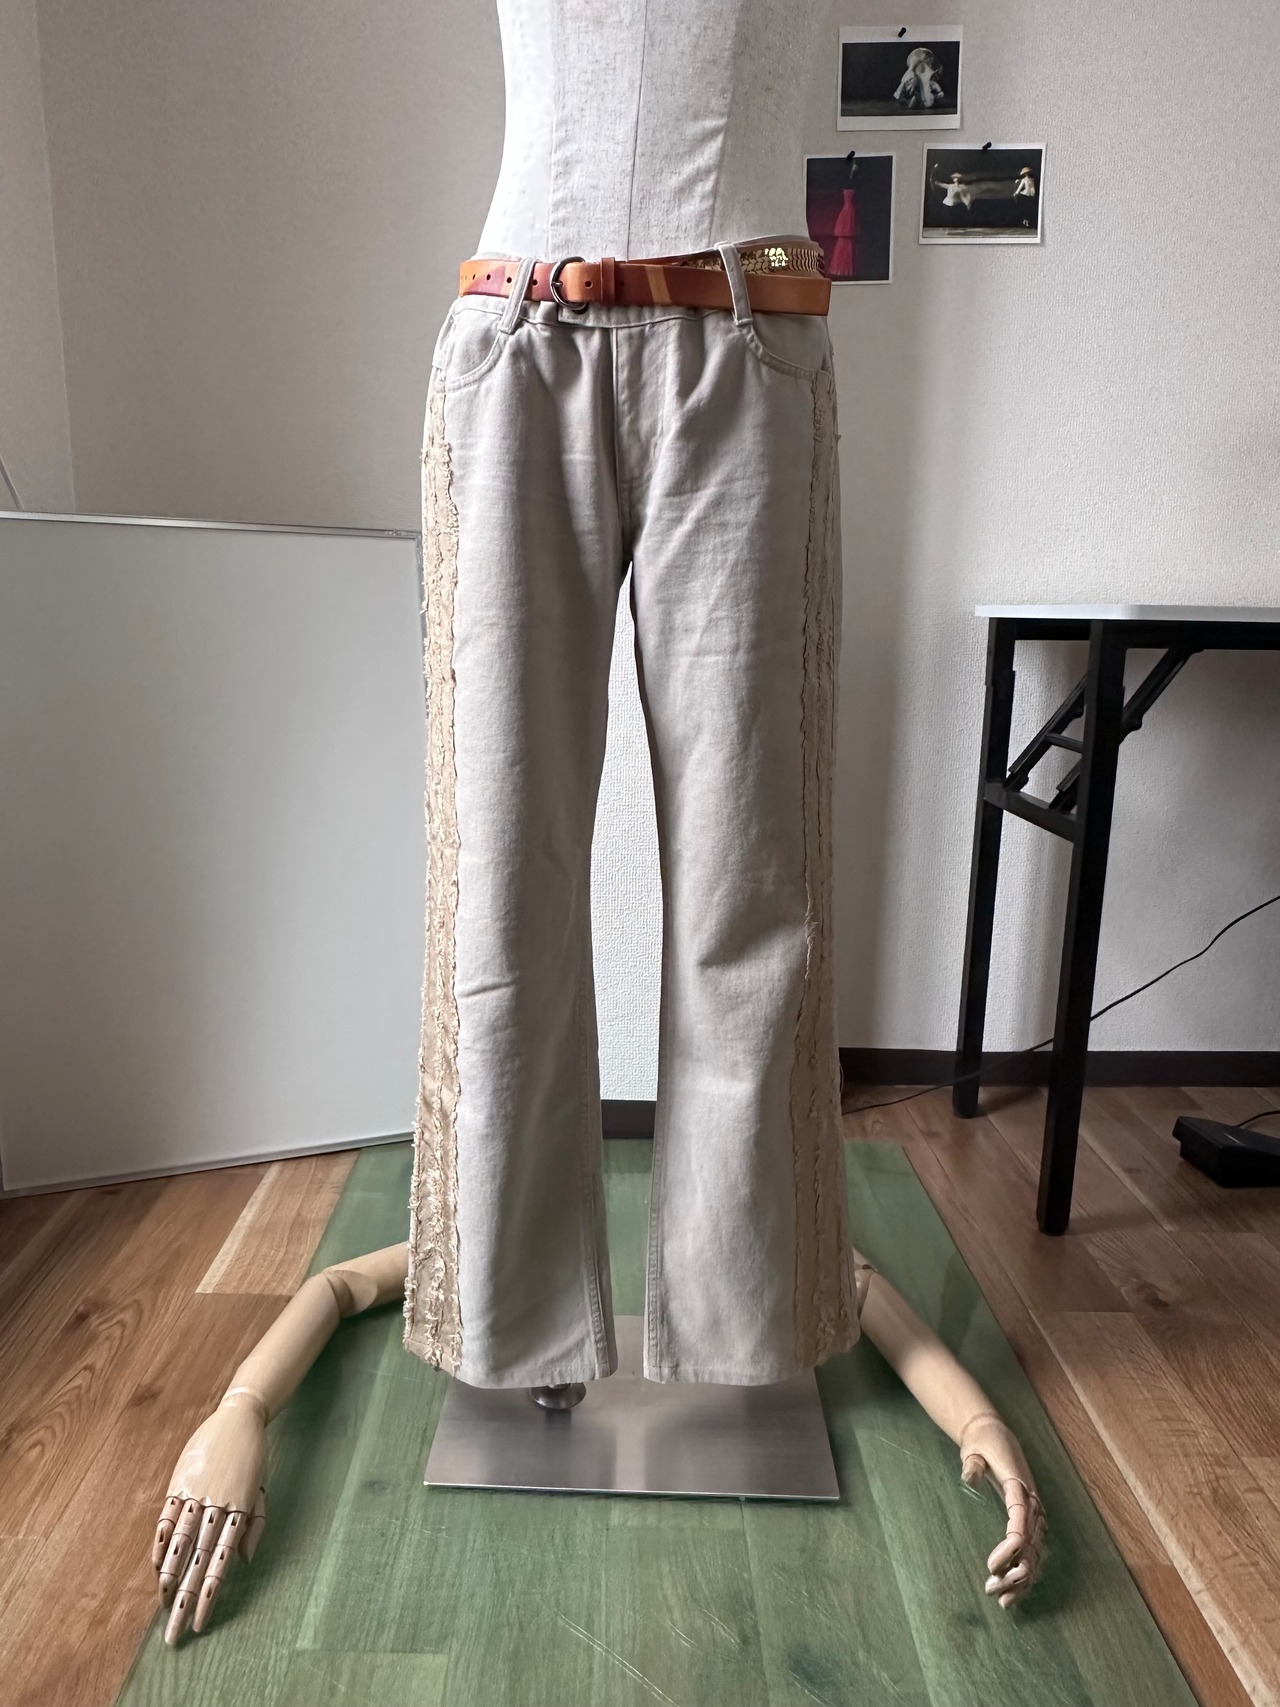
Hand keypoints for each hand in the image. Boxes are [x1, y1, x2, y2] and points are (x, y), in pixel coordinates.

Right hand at [152, 1394, 267, 1641]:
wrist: (239, 1418)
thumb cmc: (252, 1460)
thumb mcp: (260, 1491)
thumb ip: (254, 1526)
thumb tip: (244, 1561)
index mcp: (238, 1513)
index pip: (220, 1565)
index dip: (209, 1597)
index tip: (200, 1625)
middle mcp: (216, 1507)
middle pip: (198, 1562)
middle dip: (184, 1600)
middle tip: (173, 1632)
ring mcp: (196, 1494)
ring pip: (180, 1542)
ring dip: (169, 1575)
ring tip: (162, 1602)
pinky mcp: (180, 1482)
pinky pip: (166, 1517)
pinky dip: (160, 1541)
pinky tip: (156, 1564)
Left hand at [958, 1410, 1045, 1608]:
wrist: (995, 1435)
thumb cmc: (983, 1444)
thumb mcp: (973, 1449)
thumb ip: (973, 1464)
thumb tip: (969, 1476)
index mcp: (1018, 1486)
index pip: (1021, 1520)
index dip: (1010, 1546)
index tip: (991, 1566)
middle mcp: (1032, 1503)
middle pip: (1031, 1545)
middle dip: (1014, 1572)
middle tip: (990, 1589)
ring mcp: (1035, 1514)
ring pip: (1035, 1554)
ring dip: (1021, 1579)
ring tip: (1001, 1600)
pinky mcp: (1031, 1521)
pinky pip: (1034, 1552)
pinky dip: (1026, 1573)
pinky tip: (1013, 1594)